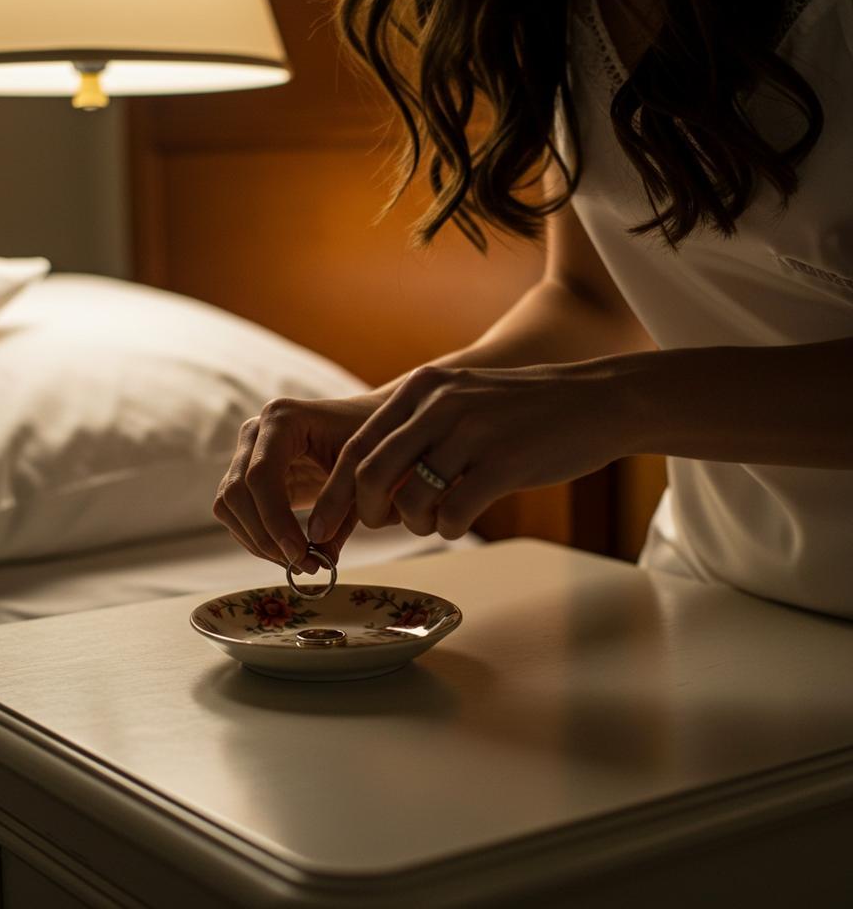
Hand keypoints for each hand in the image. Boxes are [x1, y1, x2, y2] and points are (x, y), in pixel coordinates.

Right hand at [213, 394, 394, 572]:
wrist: (367, 424)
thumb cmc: (370, 440)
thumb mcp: (362, 472)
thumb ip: (341, 508)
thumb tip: (320, 555)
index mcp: (282, 418)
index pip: (261, 475)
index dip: (275, 520)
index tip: (301, 554)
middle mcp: (255, 431)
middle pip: (237, 493)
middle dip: (266, 537)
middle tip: (304, 566)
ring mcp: (247, 451)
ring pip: (228, 505)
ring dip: (258, 542)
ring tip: (301, 563)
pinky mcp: (248, 474)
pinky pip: (235, 512)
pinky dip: (258, 538)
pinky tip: (290, 552)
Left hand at [308, 362, 630, 543]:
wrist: (596, 400)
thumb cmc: (522, 410)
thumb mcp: (460, 399)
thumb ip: (415, 431)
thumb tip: (368, 486)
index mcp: (422, 389)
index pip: (357, 448)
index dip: (334, 494)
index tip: (321, 527)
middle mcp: (439, 405)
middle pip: (370, 476)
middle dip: (363, 515)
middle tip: (377, 528)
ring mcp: (471, 432)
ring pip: (409, 500)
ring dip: (414, 524)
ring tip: (434, 518)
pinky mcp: (503, 463)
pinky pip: (452, 514)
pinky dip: (448, 529)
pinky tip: (461, 520)